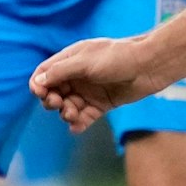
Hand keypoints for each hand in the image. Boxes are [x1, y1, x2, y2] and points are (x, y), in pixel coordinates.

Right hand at [30, 37, 170, 132]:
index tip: (40, 93)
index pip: (45, 72)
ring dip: (66, 112)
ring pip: (68, 106)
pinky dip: (79, 123)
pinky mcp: (102, 104)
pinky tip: (76, 127)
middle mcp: (78, 76)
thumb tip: (37, 82)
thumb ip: (60, 71)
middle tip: (58, 103)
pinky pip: (85, 117)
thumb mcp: (85, 61)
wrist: (149, 66)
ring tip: (72, 114)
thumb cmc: (117, 57)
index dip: (38, 84)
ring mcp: (89, 91)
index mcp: (71, 59)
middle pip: (54, 92)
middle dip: (52, 100)